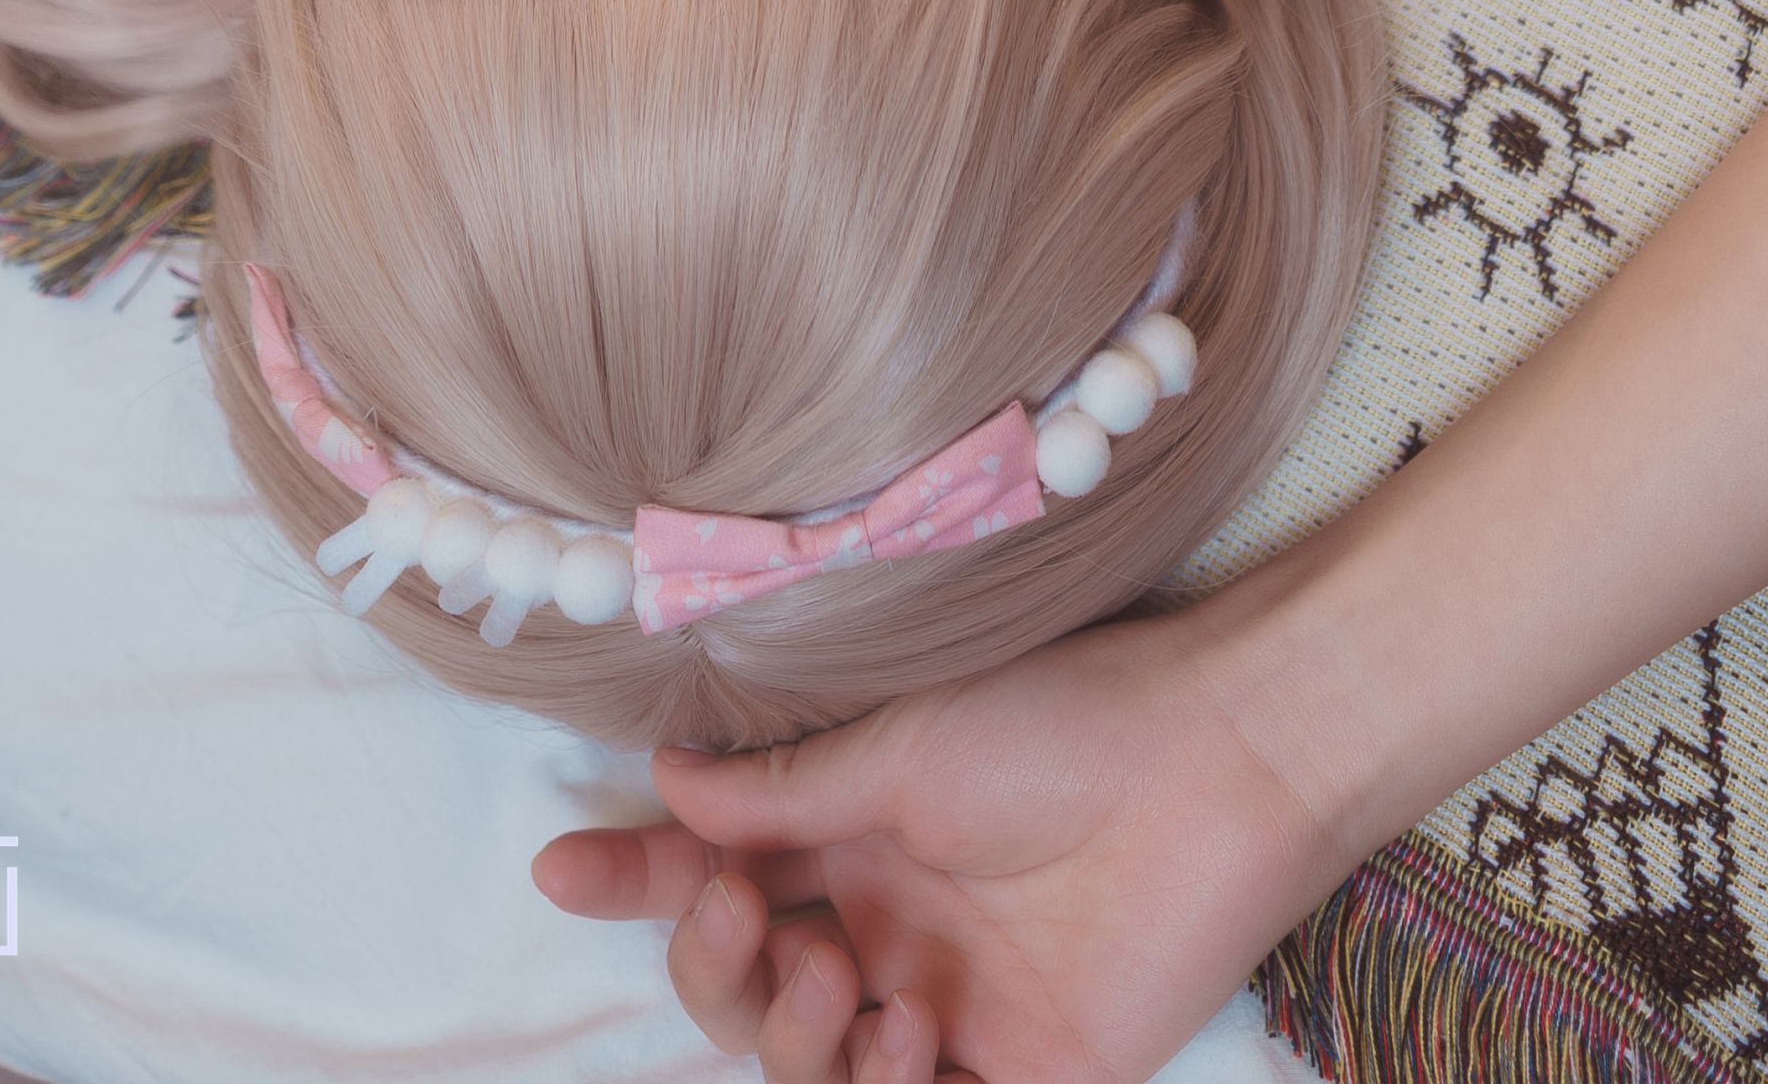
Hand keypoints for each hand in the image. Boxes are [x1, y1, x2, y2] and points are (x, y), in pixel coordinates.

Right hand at [531, 601, 1347, 1082]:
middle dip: (717, 970)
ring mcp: (946, 1010)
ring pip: (808, 1072)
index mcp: (853, 839)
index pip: (716, 872)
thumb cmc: (1063, 719)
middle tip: (756, 921)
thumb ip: (786, 793)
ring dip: (799, 1045)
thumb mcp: (902, 748)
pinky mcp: (1022, 1075)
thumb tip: (668, 784)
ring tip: (855, 988)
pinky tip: (906, 1042)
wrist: (1210, 762)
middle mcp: (886, 928)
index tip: (557, 867)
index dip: (637, 879)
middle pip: (744, 993)